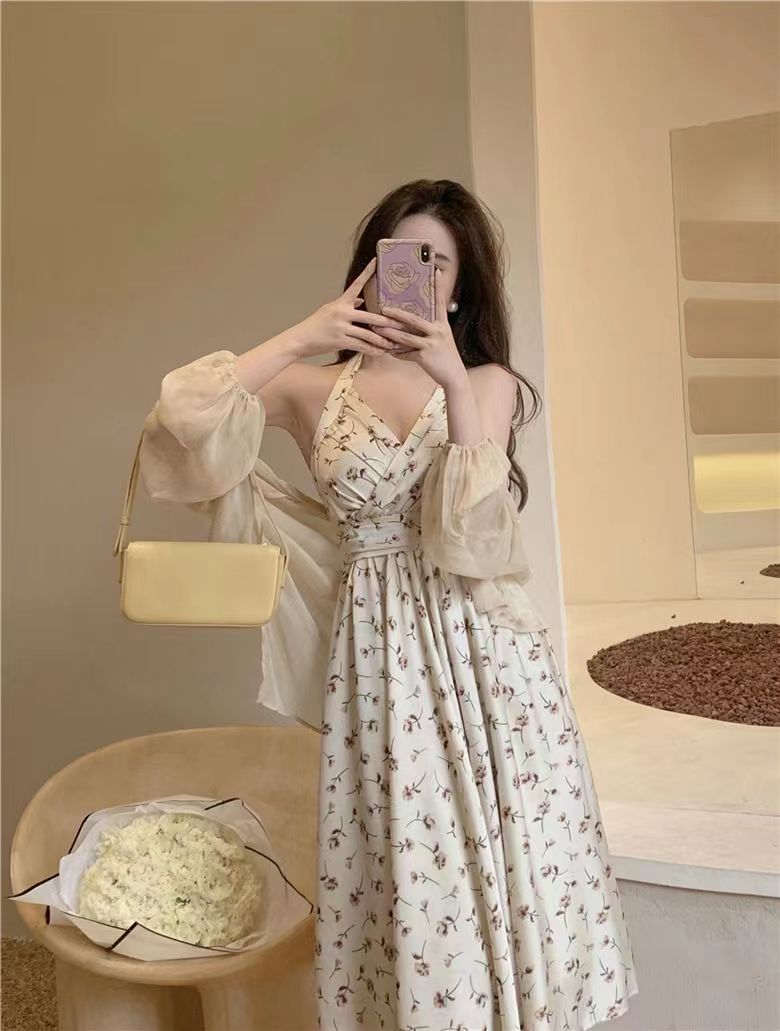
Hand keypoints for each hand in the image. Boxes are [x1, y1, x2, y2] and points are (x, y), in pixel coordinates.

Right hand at [284, 258, 406, 359]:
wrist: (301, 338)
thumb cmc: (316, 324)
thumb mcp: (330, 310)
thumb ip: (347, 305)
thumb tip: (361, 300)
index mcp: (341, 302)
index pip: (356, 284)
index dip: (367, 273)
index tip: (376, 261)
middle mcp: (342, 312)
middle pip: (371, 317)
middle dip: (388, 323)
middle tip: (403, 325)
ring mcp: (342, 327)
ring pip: (368, 335)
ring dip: (383, 341)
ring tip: (394, 344)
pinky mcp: (341, 341)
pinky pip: (361, 346)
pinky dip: (373, 350)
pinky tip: (381, 352)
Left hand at [374, 268, 466, 388]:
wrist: (454, 376)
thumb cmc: (445, 356)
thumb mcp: (442, 338)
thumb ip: (430, 329)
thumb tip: (413, 322)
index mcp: (443, 324)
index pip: (439, 302)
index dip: (438, 287)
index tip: (436, 271)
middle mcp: (438, 331)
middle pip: (414, 320)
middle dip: (397, 314)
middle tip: (383, 308)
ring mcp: (432, 344)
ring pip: (405, 337)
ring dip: (389, 333)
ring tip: (377, 327)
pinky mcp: (425, 357)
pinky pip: (406, 353)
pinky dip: (396, 352)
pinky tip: (386, 350)